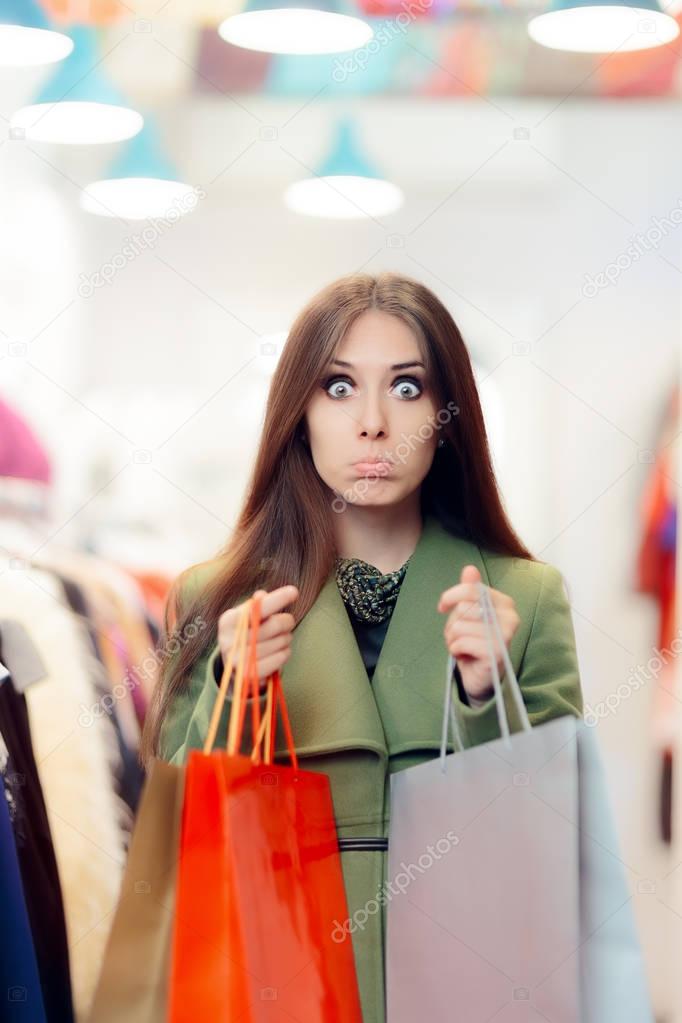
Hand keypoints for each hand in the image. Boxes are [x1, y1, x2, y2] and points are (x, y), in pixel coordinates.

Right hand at [217, 585, 298, 691]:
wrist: (235, 665)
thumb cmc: (247, 633)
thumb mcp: (247, 616)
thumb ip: (257, 604)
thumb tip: (262, 595)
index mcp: (229, 620)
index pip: (256, 608)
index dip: (277, 599)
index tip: (294, 592)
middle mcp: (228, 640)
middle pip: (274, 626)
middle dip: (287, 622)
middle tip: (288, 622)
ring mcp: (237, 660)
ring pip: (279, 643)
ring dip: (286, 639)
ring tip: (282, 639)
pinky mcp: (248, 676)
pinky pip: (279, 659)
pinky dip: (285, 654)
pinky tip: (281, 651)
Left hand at [437, 565, 519, 702]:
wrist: (482, 677)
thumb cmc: (475, 642)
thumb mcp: (470, 614)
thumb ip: (470, 591)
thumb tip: (470, 569)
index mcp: (505, 603)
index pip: (471, 589)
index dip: (450, 596)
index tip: (442, 607)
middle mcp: (510, 617)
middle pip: (463, 608)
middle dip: (452, 624)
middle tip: (459, 636)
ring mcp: (505, 636)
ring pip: (459, 626)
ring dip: (452, 639)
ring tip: (462, 647)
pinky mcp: (496, 653)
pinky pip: (460, 643)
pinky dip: (455, 651)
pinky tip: (465, 657)